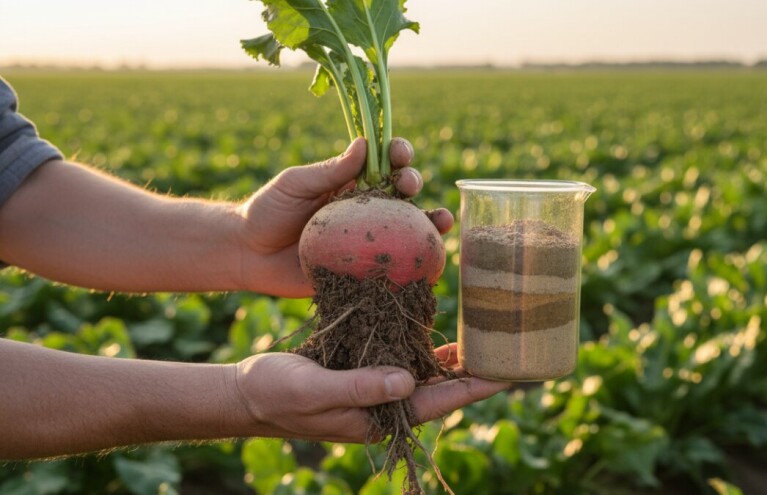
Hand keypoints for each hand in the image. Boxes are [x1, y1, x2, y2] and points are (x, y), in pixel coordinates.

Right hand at [232, 343, 509, 442]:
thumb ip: (361, 387)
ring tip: (483, 340)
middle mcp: (384, 405)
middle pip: (440, 390)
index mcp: (378, 417)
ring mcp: (374, 389)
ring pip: (424, 375)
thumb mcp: (316, 390)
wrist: (247, 391)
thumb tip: (408, 381)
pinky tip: (436, 333)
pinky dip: (420, 347)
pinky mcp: (363, 370)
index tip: (508, 374)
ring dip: (451, 361)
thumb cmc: (277, 394)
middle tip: (507, 350)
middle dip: (473, 374)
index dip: (475, 388)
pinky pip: (400, 358)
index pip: (439, 402)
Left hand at [234, 137, 453, 297]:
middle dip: (414, 183)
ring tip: (442, 221)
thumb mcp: (295, 184)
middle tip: (408, 185)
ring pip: (408, 231)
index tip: (399, 153)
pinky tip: (430, 262)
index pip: (383, 164)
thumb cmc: (267, 212)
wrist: (247, 255)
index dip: (398, 154)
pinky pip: (393, 268)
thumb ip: (328, 170)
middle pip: (403, 195)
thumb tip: (365, 144)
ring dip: (431, 224)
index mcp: (351, 184)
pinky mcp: (361, 272)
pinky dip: (415, 265)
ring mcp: (366, 242)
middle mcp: (364, 212)